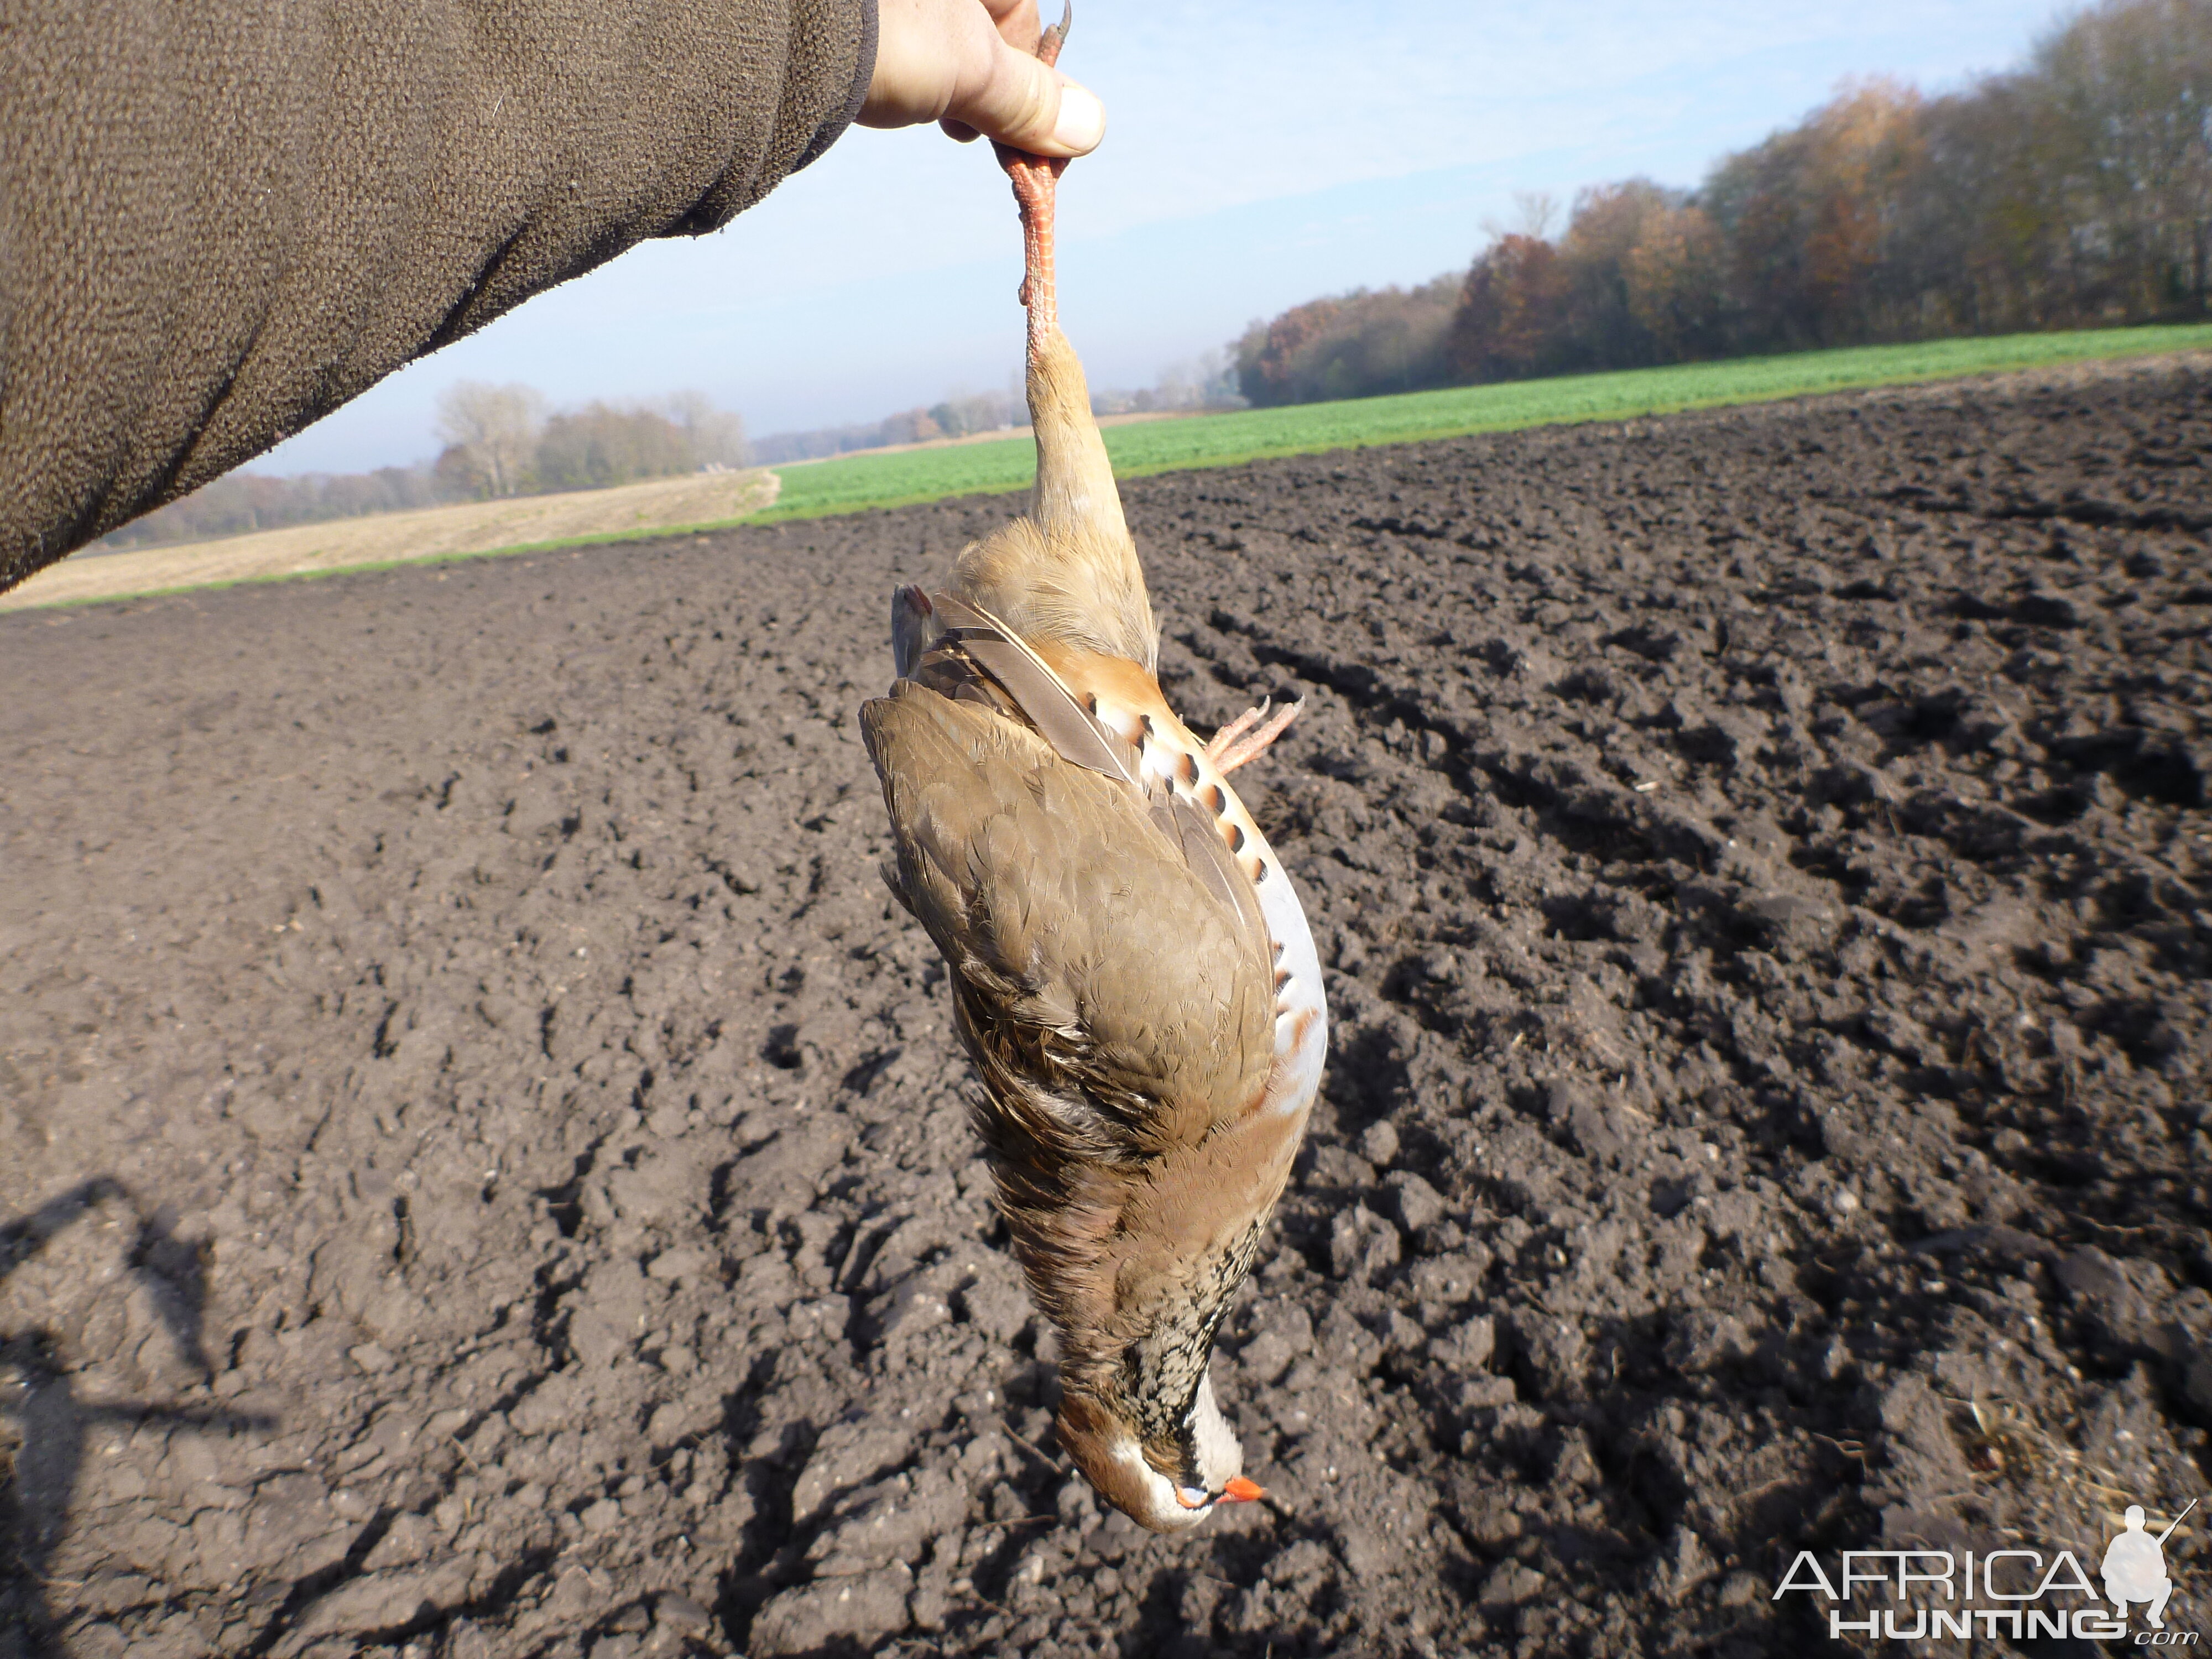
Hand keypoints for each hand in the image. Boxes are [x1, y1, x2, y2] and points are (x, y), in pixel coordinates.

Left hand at [861, 0, 1104, 157]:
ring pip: (926, 36)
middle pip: (974, 29)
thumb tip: (1091, 128)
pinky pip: (882, 39)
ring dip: (931, 80)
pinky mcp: (840, 22)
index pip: (1022, 22)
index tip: (1015, 142)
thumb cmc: (881, 33)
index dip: (1026, 86)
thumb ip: (1029, 98)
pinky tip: (871, 89)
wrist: (764, 27)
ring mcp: (877, 7)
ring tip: (913, 107)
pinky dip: (887, 67)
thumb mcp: (971, 70)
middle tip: (959, 131)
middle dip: (974, 85)